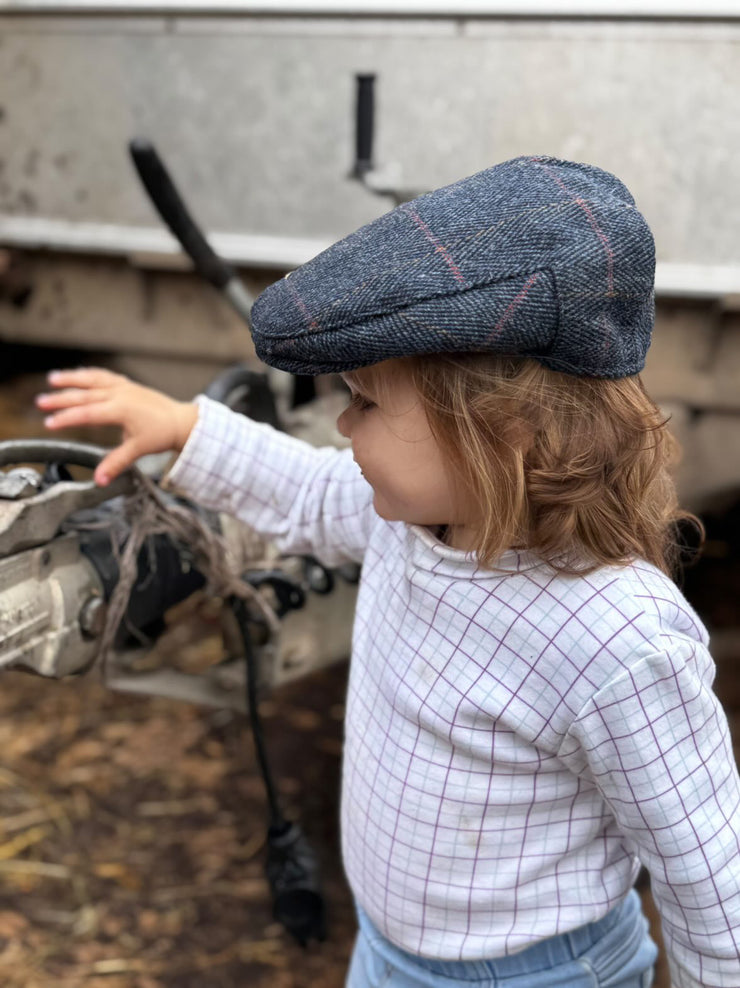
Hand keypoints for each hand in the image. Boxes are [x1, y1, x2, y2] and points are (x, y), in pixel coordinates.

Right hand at [36, 367, 197, 485]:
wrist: (181, 421)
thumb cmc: (161, 434)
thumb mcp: (138, 450)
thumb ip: (116, 463)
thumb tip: (100, 480)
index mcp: (121, 409)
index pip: (87, 414)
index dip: (67, 418)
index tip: (49, 423)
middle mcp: (120, 394)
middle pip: (85, 395)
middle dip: (61, 399)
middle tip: (41, 402)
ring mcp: (124, 387)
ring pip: (93, 380)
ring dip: (72, 378)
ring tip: (52, 379)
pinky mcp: (128, 384)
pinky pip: (104, 376)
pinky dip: (89, 374)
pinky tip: (78, 374)